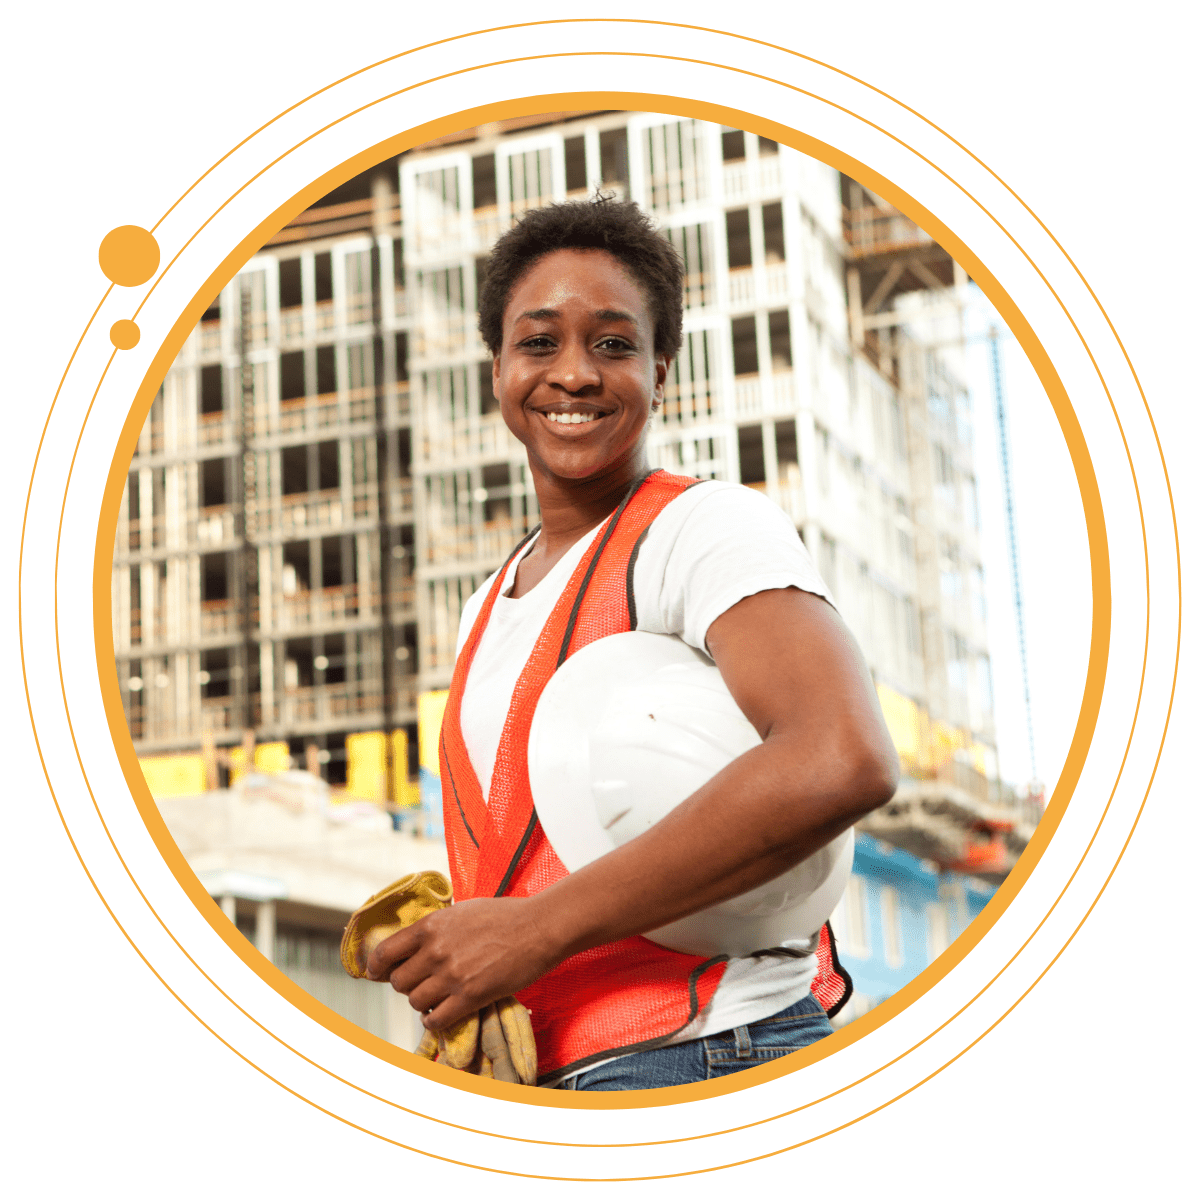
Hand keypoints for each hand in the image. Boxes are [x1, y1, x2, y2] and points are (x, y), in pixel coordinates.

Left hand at [364, 896, 562, 1029]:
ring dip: (422, 1002)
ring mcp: (452, 975)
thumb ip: (436, 929)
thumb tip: (415, 944)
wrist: (538, 927)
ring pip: (415, 1002)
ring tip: (436, 997)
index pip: (385, 951)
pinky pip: (436, 1019)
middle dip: (406, 985)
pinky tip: (444, 1013)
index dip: (375, 967)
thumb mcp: (462, 911)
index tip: (376, 973)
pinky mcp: (470, 996)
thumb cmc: (505, 916)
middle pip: (398, 982)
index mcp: (432, 926)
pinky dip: (435, 1020)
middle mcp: (436, 950)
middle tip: (420, 983)